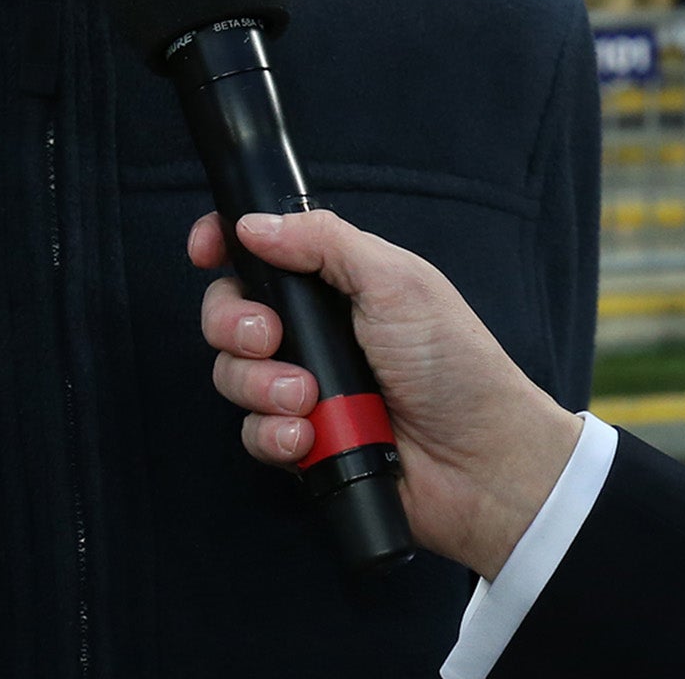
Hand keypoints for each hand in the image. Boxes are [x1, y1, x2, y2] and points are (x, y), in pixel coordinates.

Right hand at [191, 209, 582, 578]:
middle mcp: (314, 332)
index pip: (261, 253)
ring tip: (308, 398)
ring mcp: (305, 389)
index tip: (204, 250)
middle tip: (270, 337)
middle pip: (231, 313)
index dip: (223, 246)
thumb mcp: (395, 280)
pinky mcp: (302, 444)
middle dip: (234, 323)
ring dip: (260, 385)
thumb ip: (323, 241)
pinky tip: (308, 438)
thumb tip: (252, 223)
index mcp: (337, 283)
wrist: (480, 461)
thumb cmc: (452, 363)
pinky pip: (253, 434)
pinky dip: (273, 434)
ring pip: (233, 375)